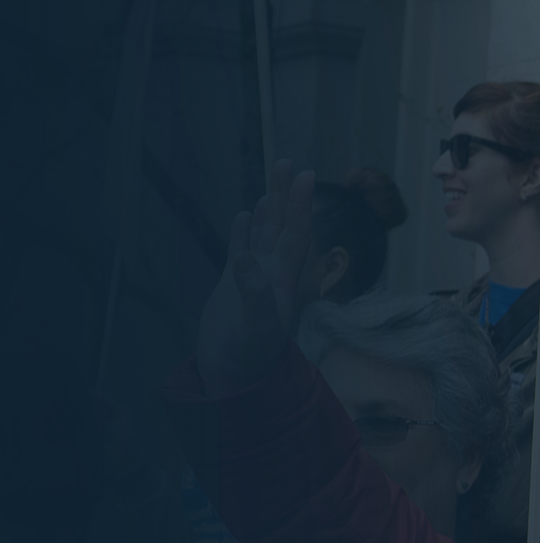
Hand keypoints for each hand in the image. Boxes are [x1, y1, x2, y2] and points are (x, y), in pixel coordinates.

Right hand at [198, 162, 318, 395]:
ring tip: (273, 183)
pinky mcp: (233, 287)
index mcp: (283, 279)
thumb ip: (253, 293)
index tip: (303, 176)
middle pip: (281, 227)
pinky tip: (244, 215)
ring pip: (262, 235)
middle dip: (285, 196)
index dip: (298, 206)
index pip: (294, 234)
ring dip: (268, 210)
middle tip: (287, 163)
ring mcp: (252, 278)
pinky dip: (242, 233)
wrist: (234, 378)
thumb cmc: (249, 357)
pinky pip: (240, 252)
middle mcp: (272, 274)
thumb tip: (245, 259)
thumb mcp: (256, 326)